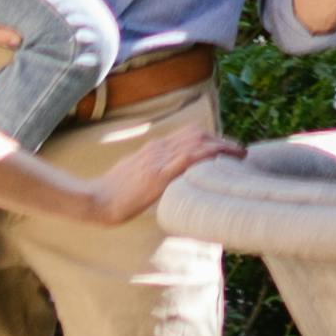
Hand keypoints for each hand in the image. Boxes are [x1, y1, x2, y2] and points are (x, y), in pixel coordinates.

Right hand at [84, 97, 231, 222]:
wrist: (96, 201)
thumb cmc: (112, 193)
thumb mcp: (133, 174)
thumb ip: (151, 170)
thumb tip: (165, 176)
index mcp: (153, 148)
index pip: (188, 134)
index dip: (210, 138)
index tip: (226, 146)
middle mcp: (158, 149)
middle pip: (197, 134)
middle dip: (221, 140)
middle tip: (239, 150)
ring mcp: (158, 160)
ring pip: (197, 142)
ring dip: (222, 146)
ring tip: (239, 154)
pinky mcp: (159, 175)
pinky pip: (189, 158)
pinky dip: (209, 154)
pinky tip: (222, 159)